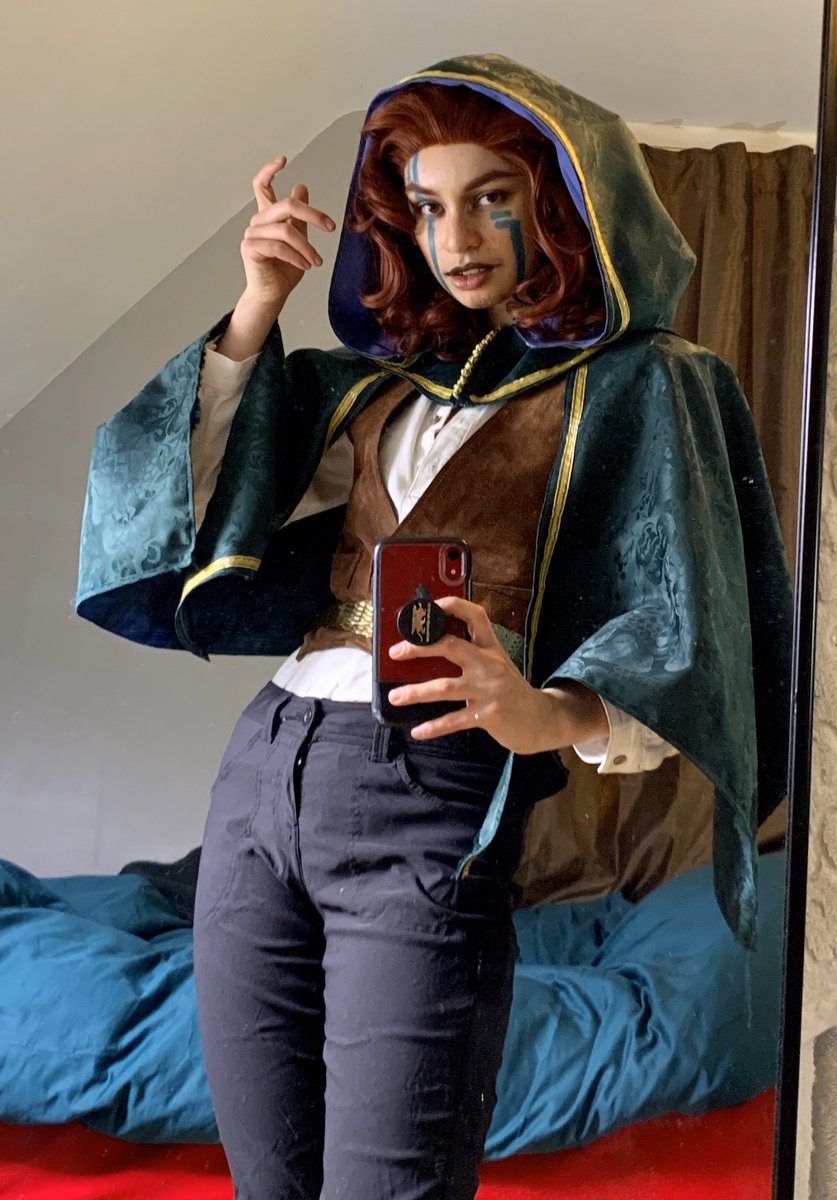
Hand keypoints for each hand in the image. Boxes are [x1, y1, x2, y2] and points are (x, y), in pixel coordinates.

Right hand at [239, 155, 335, 307]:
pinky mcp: (250, 249)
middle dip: (312, 214)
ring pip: (285, 230)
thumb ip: (299, 216)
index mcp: (267, 216)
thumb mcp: (298, 239)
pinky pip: (278, 247)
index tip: (284, 159)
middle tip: (330, 226)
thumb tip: (302, 186)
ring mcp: (251, 234)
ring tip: (316, 261)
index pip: (262, 186)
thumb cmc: (284, 270)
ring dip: (306, 247)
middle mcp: (257, 222)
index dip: (270, 170)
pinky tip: (306, 266)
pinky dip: (296, 256)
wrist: (272, 295)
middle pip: (285, 205)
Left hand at [387, 596, 607, 752]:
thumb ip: (471, 654)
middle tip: (396, 652)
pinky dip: (434, 726)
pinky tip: (418, 731)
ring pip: (446, 687)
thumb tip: (428, 649)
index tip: (428, 606)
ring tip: (395, 696)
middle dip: (420, 647)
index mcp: (490, 647)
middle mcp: (490, 664)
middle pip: (451, 646)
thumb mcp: (496, 664)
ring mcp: (489, 689)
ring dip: (416, 692)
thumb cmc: (510, 690)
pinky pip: (455, 720)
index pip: (474, 616)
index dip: (451, 606)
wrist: (541, 719)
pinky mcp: (489, 715)